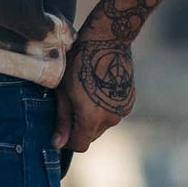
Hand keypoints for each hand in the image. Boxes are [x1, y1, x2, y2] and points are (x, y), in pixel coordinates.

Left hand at [54, 30, 135, 154]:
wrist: (107, 41)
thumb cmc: (79, 63)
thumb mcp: (64, 92)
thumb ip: (63, 120)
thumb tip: (57, 144)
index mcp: (91, 118)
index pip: (79, 145)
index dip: (67, 140)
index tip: (60, 129)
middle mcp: (110, 118)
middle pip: (91, 135)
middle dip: (79, 128)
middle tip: (70, 106)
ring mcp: (122, 110)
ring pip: (103, 124)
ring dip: (93, 117)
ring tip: (85, 94)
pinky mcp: (129, 101)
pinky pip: (113, 112)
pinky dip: (104, 108)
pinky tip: (98, 89)